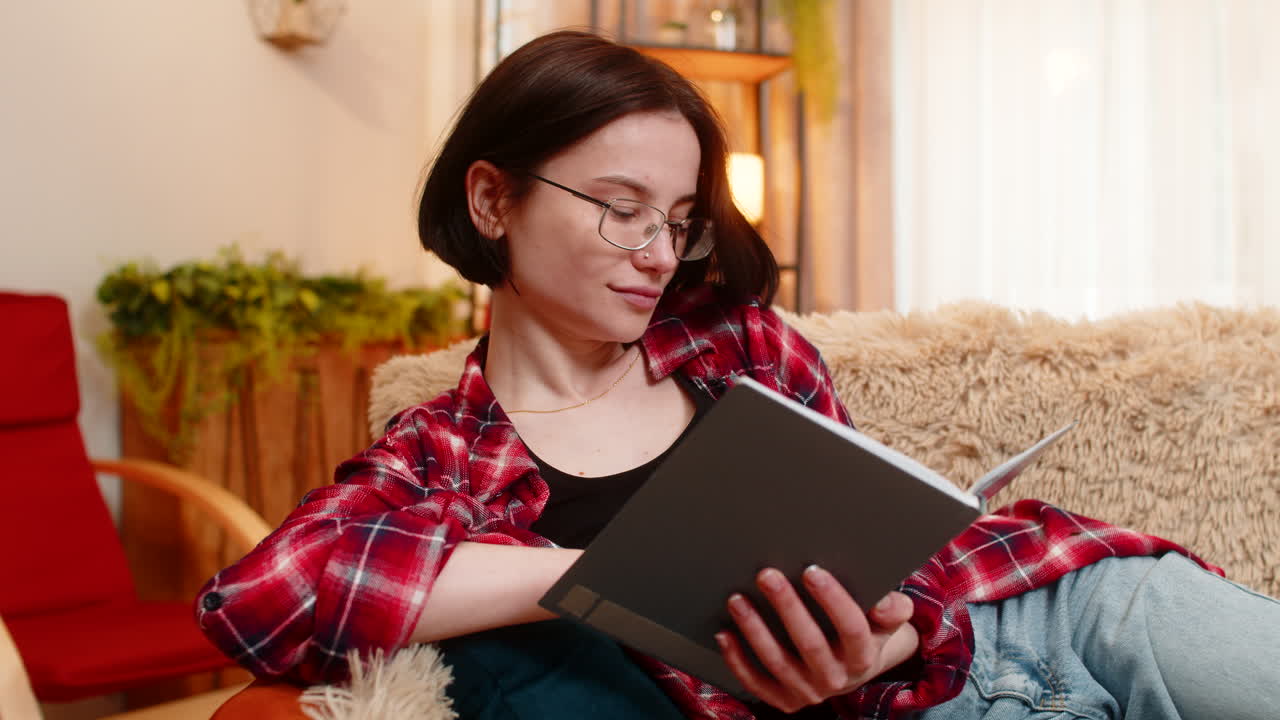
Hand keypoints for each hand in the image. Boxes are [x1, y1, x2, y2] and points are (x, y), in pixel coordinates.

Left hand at [715, 566, 918, 713]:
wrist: (855, 666)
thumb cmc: (867, 629)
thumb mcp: (888, 618)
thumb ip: (893, 608)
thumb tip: (886, 604)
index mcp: (864, 656)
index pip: (852, 628)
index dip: (832, 599)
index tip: (812, 570)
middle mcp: (836, 679)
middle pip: (810, 644)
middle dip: (787, 607)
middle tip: (767, 575)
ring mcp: (809, 692)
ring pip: (778, 663)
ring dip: (755, 630)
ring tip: (738, 599)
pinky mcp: (784, 700)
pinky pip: (757, 683)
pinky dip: (738, 660)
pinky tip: (725, 634)